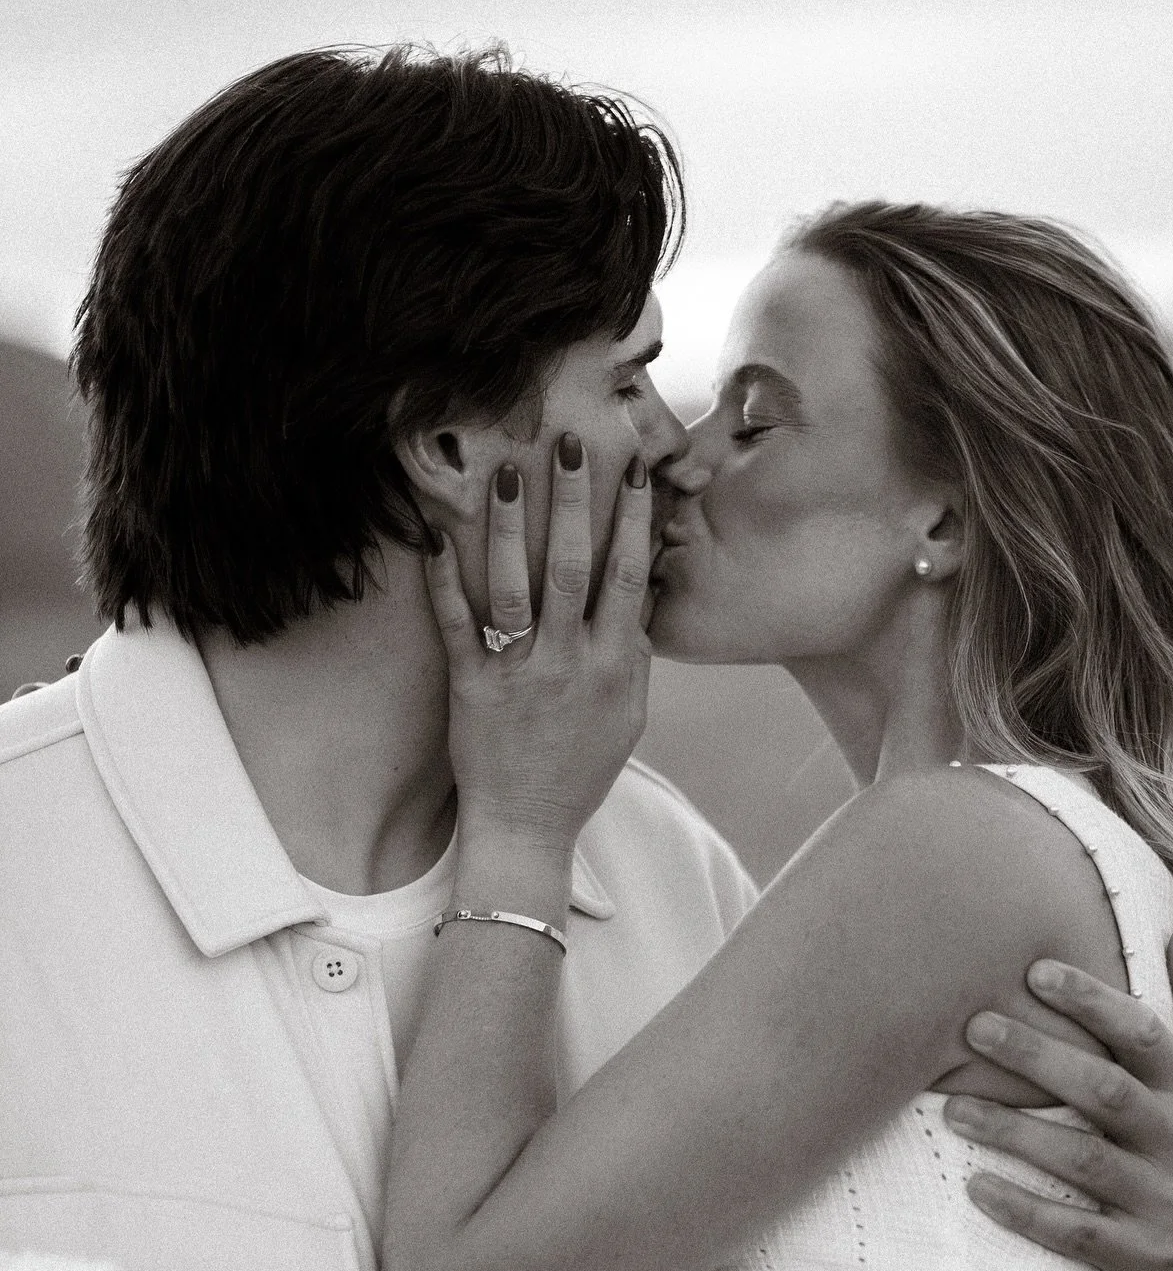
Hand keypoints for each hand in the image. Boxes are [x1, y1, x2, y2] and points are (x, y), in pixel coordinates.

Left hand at [425, 436, 652, 862]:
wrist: (529, 826)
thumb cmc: (580, 770)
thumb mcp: (627, 715)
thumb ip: (632, 655)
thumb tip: (639, 596)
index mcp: (613, 665)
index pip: (628, 577)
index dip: (631, 521)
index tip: (633, 472)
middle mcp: (569, 663)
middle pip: (573, 567)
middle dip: (573, 502)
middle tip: (568, 445)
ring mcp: (518, 673)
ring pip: (515, 586)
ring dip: (509, 526)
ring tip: (505, 473)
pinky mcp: (471, 688)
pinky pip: (457, 625)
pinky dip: (445, 580)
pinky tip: (434, 536)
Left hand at [942, 921, 1172, 1270]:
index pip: (1146, 1037)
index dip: (1094, 1002)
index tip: (1035, 971)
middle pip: (1106, 1092)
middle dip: (1038, 1057)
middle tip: (972, 1027)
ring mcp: (1165, 1204)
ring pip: (1082, 1162)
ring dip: (1014, 1133)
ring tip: (952, 1107)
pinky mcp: (1144, 1259)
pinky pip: (1077, 1233)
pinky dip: (1026, 1211)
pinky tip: (976, 1187)